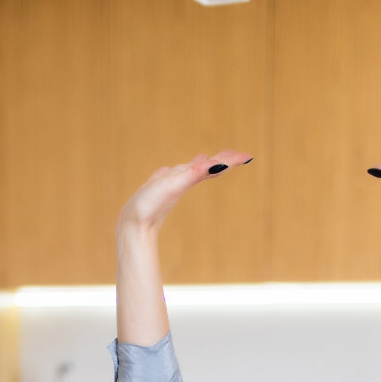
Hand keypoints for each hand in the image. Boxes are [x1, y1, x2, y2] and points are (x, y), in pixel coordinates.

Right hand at [117, 149, 252, 235]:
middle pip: (207, 168)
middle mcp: (183, 182)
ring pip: (188, 172)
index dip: (231, 161)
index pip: (216, 167)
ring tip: (207, 157)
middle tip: (235, 155)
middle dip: (221, 160)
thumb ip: (196, 173)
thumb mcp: (175, 185)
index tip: (248, 156)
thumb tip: (220, 164)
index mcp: (191, 179)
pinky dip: (175, 171)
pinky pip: (170, 177)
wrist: (133, 227)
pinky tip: (172, 170)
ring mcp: (171, 185)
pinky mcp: (157, 189)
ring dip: (200, 164)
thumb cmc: (153, 205)